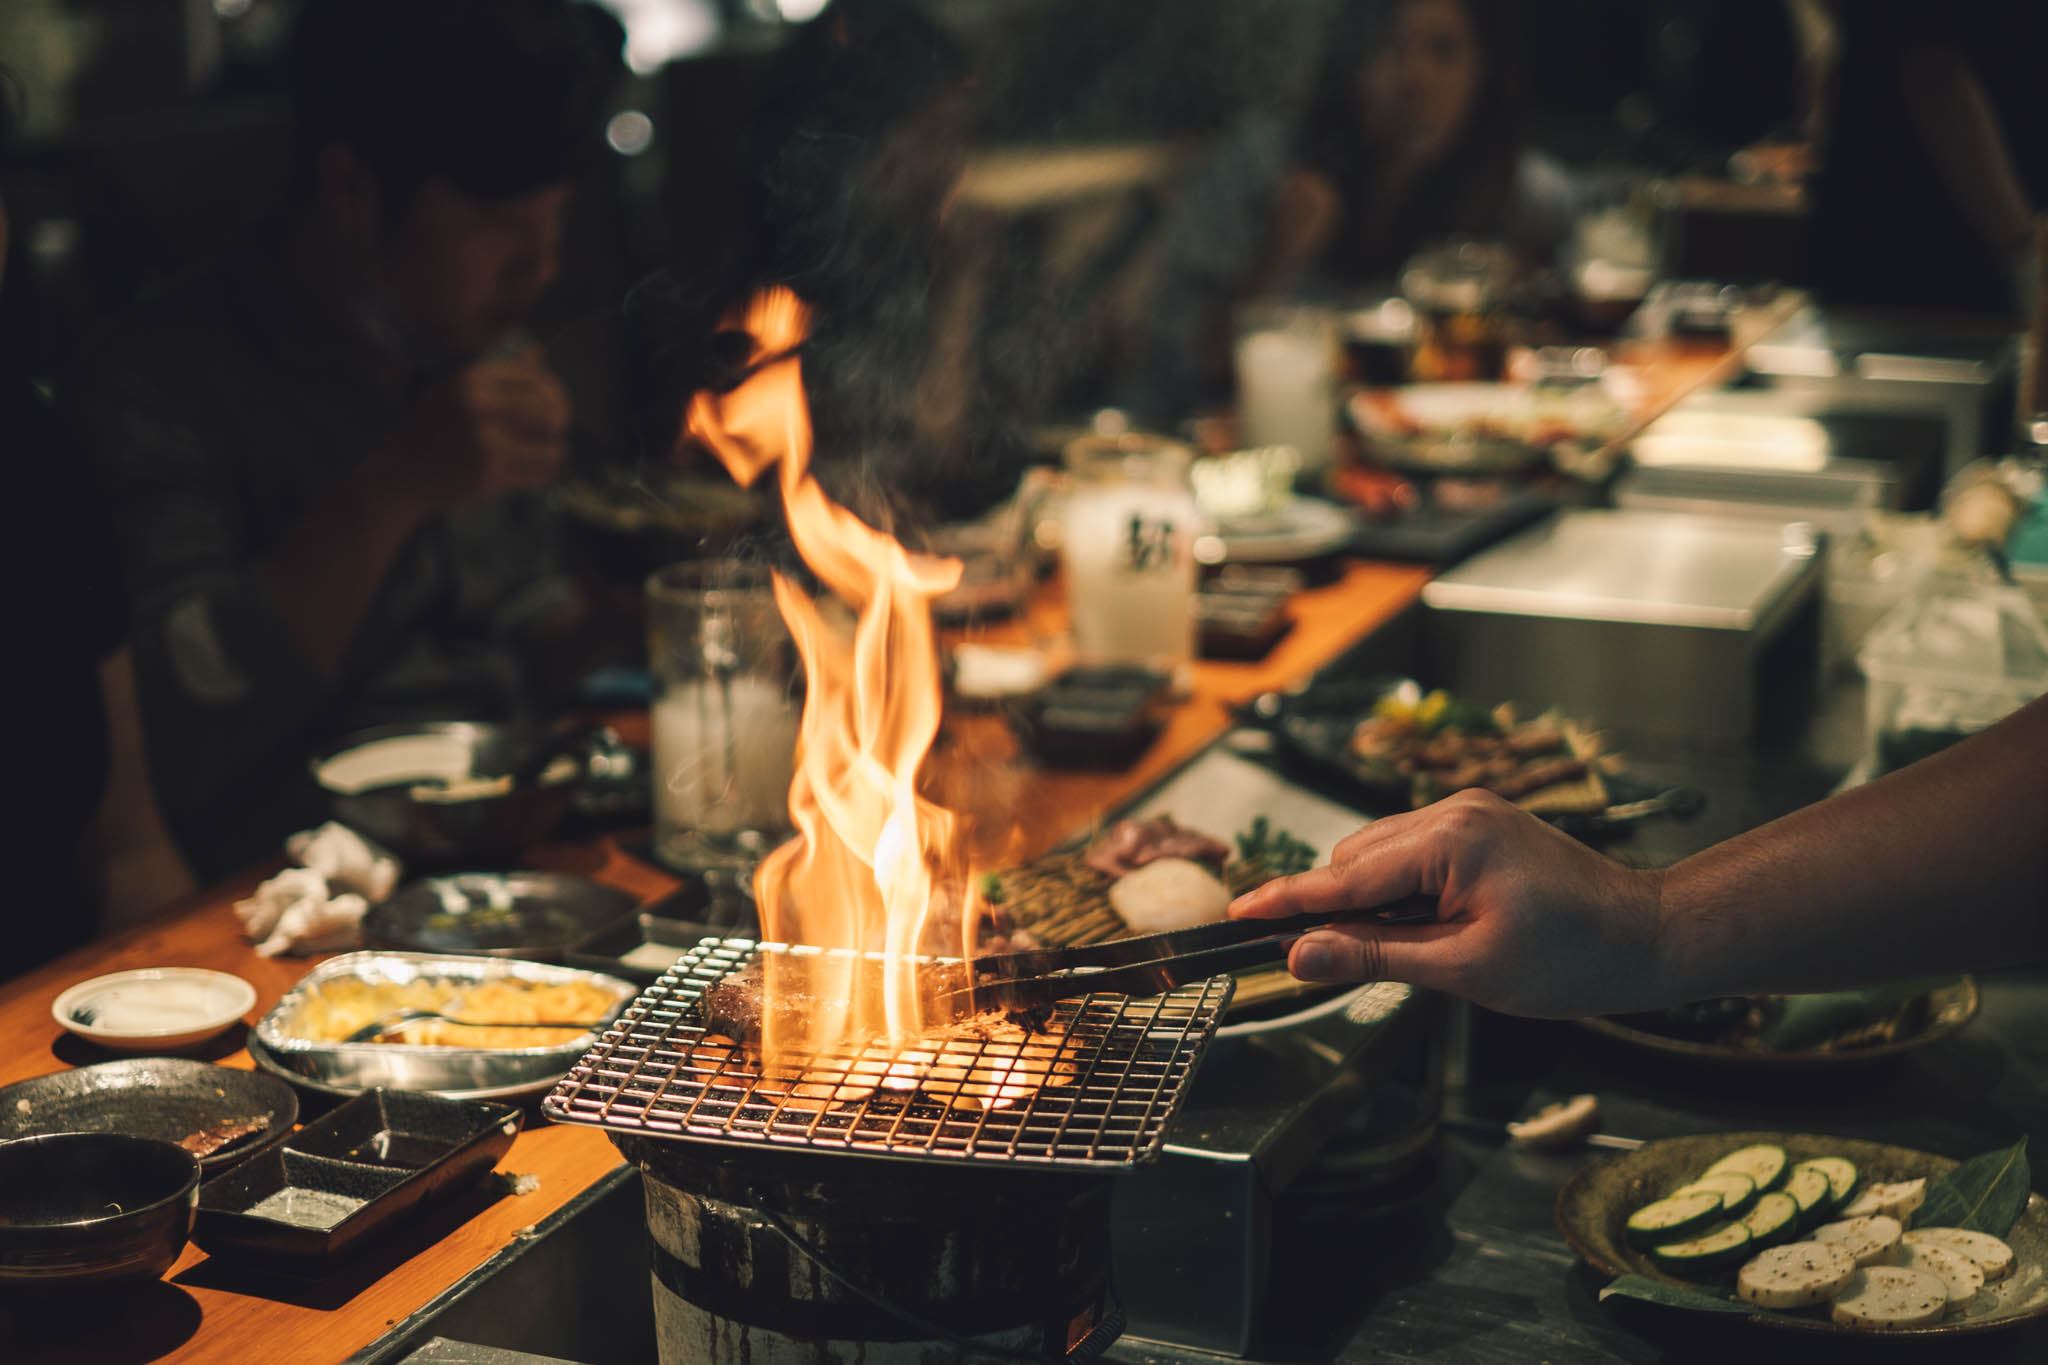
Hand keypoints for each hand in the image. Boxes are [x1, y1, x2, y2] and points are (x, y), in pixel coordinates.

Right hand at [387, 346, 569, 508]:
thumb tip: (539, 353)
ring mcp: (485, 443)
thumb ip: (502, 374)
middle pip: (549, 410)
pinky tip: (534, 472)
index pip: (536, 379)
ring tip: (544, 454)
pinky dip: (543, 474)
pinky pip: (539, 474)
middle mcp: (479, 407)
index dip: (555, 392)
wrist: (400, 472)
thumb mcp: (459, 391)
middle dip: (559, 421)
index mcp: (472, 380)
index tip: (556, 406)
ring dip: (553, 452)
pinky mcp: (490, 475)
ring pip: (552, 446)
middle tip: (554, 430)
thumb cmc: (435, 429)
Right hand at [1228, 790, 1669, 1017]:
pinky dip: (1397, 889)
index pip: (1346, 874)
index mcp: (1451, 839)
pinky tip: (1417, 927)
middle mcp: (1452, 811)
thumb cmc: (1571, 958)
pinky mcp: (1477, 825)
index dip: (1288, 899)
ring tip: (1395, 951)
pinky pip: (1410, 853)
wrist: (1645, 937)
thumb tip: (1302, 954)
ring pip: (1378, 855)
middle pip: (1355, 858)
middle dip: (1332, 906)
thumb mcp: (1465, 967)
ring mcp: (1467, 813)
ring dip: (1367, 900)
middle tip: (1315, 960)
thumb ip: (1376, 955)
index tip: (1238, 912)